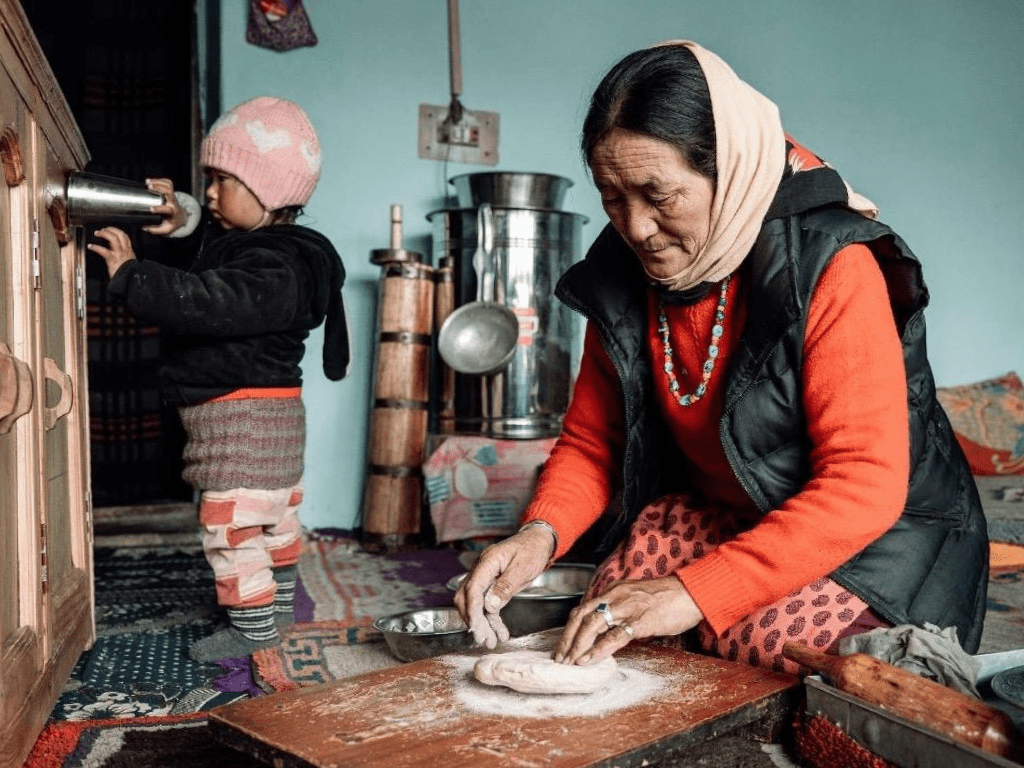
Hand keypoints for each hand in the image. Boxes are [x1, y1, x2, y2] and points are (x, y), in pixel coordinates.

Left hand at [87, 227, 135, 277]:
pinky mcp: (113, 260)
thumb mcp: (129, 262)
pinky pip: (104, 251)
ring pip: (113, 239)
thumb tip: (116, 251)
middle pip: (119, 234)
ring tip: (97, 233)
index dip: (117, 231)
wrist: (129, 281)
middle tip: (103, 229)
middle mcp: (125, 251)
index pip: (125, 237)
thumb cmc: (128, 274)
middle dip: (110, 230)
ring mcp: (119, 255)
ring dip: (104, 234)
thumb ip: (124, 256)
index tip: (111, 230)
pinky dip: (96, 247)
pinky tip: (90, 246)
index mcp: (129, 251)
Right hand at [142, 178, 188, 235]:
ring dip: (158, 182)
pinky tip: (150, 180)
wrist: (181, 216)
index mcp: (172, 212)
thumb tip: (144, 228)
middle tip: (149, 187)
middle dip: (160, 188)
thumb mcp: (166, 229)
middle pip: (169, 192)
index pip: (167, 209)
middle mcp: (173, 203)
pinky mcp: (171, 192)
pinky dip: (160, 180)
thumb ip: (156, 230)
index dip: (159, 208)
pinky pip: (168, 183)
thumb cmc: (172, 222)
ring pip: (169, 186)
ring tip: (147, 182)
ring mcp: (173, 196)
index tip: (150, 208)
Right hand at [453, 525, 553, 648]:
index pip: (472, 589)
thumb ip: (505, 586)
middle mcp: (481, 569)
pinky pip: (487, 604)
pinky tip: (499, 632)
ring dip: (482, 623)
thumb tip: (489, 606)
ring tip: (491, 641)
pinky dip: (491, 619)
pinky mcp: (491, 585)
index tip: (477, 629)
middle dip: (473, 620)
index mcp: (487, 562)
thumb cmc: (532, 550)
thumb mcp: (523, 567)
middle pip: (467, 597)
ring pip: (475, 604)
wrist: (538, 541)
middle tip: (483, 639)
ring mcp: (485, 577)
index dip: (472, 611)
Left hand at [554, 576, 703, 665]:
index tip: (563, 644)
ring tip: (569, 661)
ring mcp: (627, 608)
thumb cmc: (667, 598)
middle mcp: (615, 596)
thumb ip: (620, 609)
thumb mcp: (636, 597)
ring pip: (592, 625)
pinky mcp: (639, 621)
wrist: (691, 593)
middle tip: (559, 657)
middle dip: (567, 638)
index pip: (583, 608)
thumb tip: (607, 629)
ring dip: (577, 645)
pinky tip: (588, 659)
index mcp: (613, 591)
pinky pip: (613, 636)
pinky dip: (597, 649)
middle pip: (581, 616)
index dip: (569, 627)